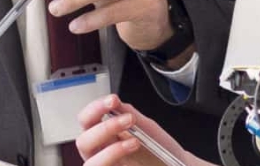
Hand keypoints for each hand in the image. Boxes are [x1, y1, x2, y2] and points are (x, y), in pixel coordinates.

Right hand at [77, 94, 209, 165]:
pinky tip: (133, 149)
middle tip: (128, 119)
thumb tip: (113, 102)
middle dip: (105, 128)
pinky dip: (114, 158)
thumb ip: (128, 114)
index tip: (112, 100)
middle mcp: (100, 153)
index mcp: (103, 135)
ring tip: (135, 141)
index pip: (86, 120)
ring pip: (90, 164)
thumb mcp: (145, 127)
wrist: (176, 165)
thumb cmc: (159, 149)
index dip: (95, 109)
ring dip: (111, 150)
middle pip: (83, 142)